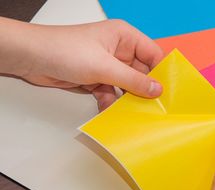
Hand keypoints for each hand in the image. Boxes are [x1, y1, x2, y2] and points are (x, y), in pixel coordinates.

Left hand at [0, 17, 163, 110]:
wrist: (30, 58)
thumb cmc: (66, 51)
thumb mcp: (104, 67)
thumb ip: (133, 80)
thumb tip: (158, 90)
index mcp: (125, 37)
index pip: (153, 54)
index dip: (161, 72)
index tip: (168, 92)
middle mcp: (119, 50)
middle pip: (141, 73)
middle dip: (143, 90)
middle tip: (151, 109)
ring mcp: (107, 66)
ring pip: (126, 86)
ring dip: (125, 99)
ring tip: (128, 112)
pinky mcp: (96, 79)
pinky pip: (111, 93)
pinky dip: (110, 102)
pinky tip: (105, 109)